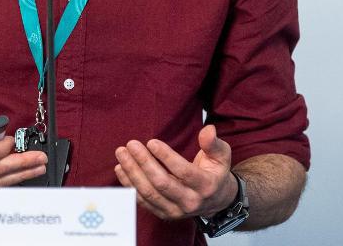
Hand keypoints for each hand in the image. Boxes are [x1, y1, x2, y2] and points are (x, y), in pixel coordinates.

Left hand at [114, 124, 237, 220]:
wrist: (216, 201)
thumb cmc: (215, 173)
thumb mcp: (221, 156)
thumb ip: (213, 143)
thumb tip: (208, 129)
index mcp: (205, 186)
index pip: (184, 172)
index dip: (166, 157)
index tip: (151, 142)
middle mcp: (190, 202)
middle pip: (162, 183)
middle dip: (144, 163)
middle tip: (131, 144)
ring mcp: (175, 210)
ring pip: (149, 193)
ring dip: (132, 173)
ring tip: (122, 153)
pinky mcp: (163, 213)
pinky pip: (142, 201)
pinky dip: (129, 185)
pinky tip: (120, 169)